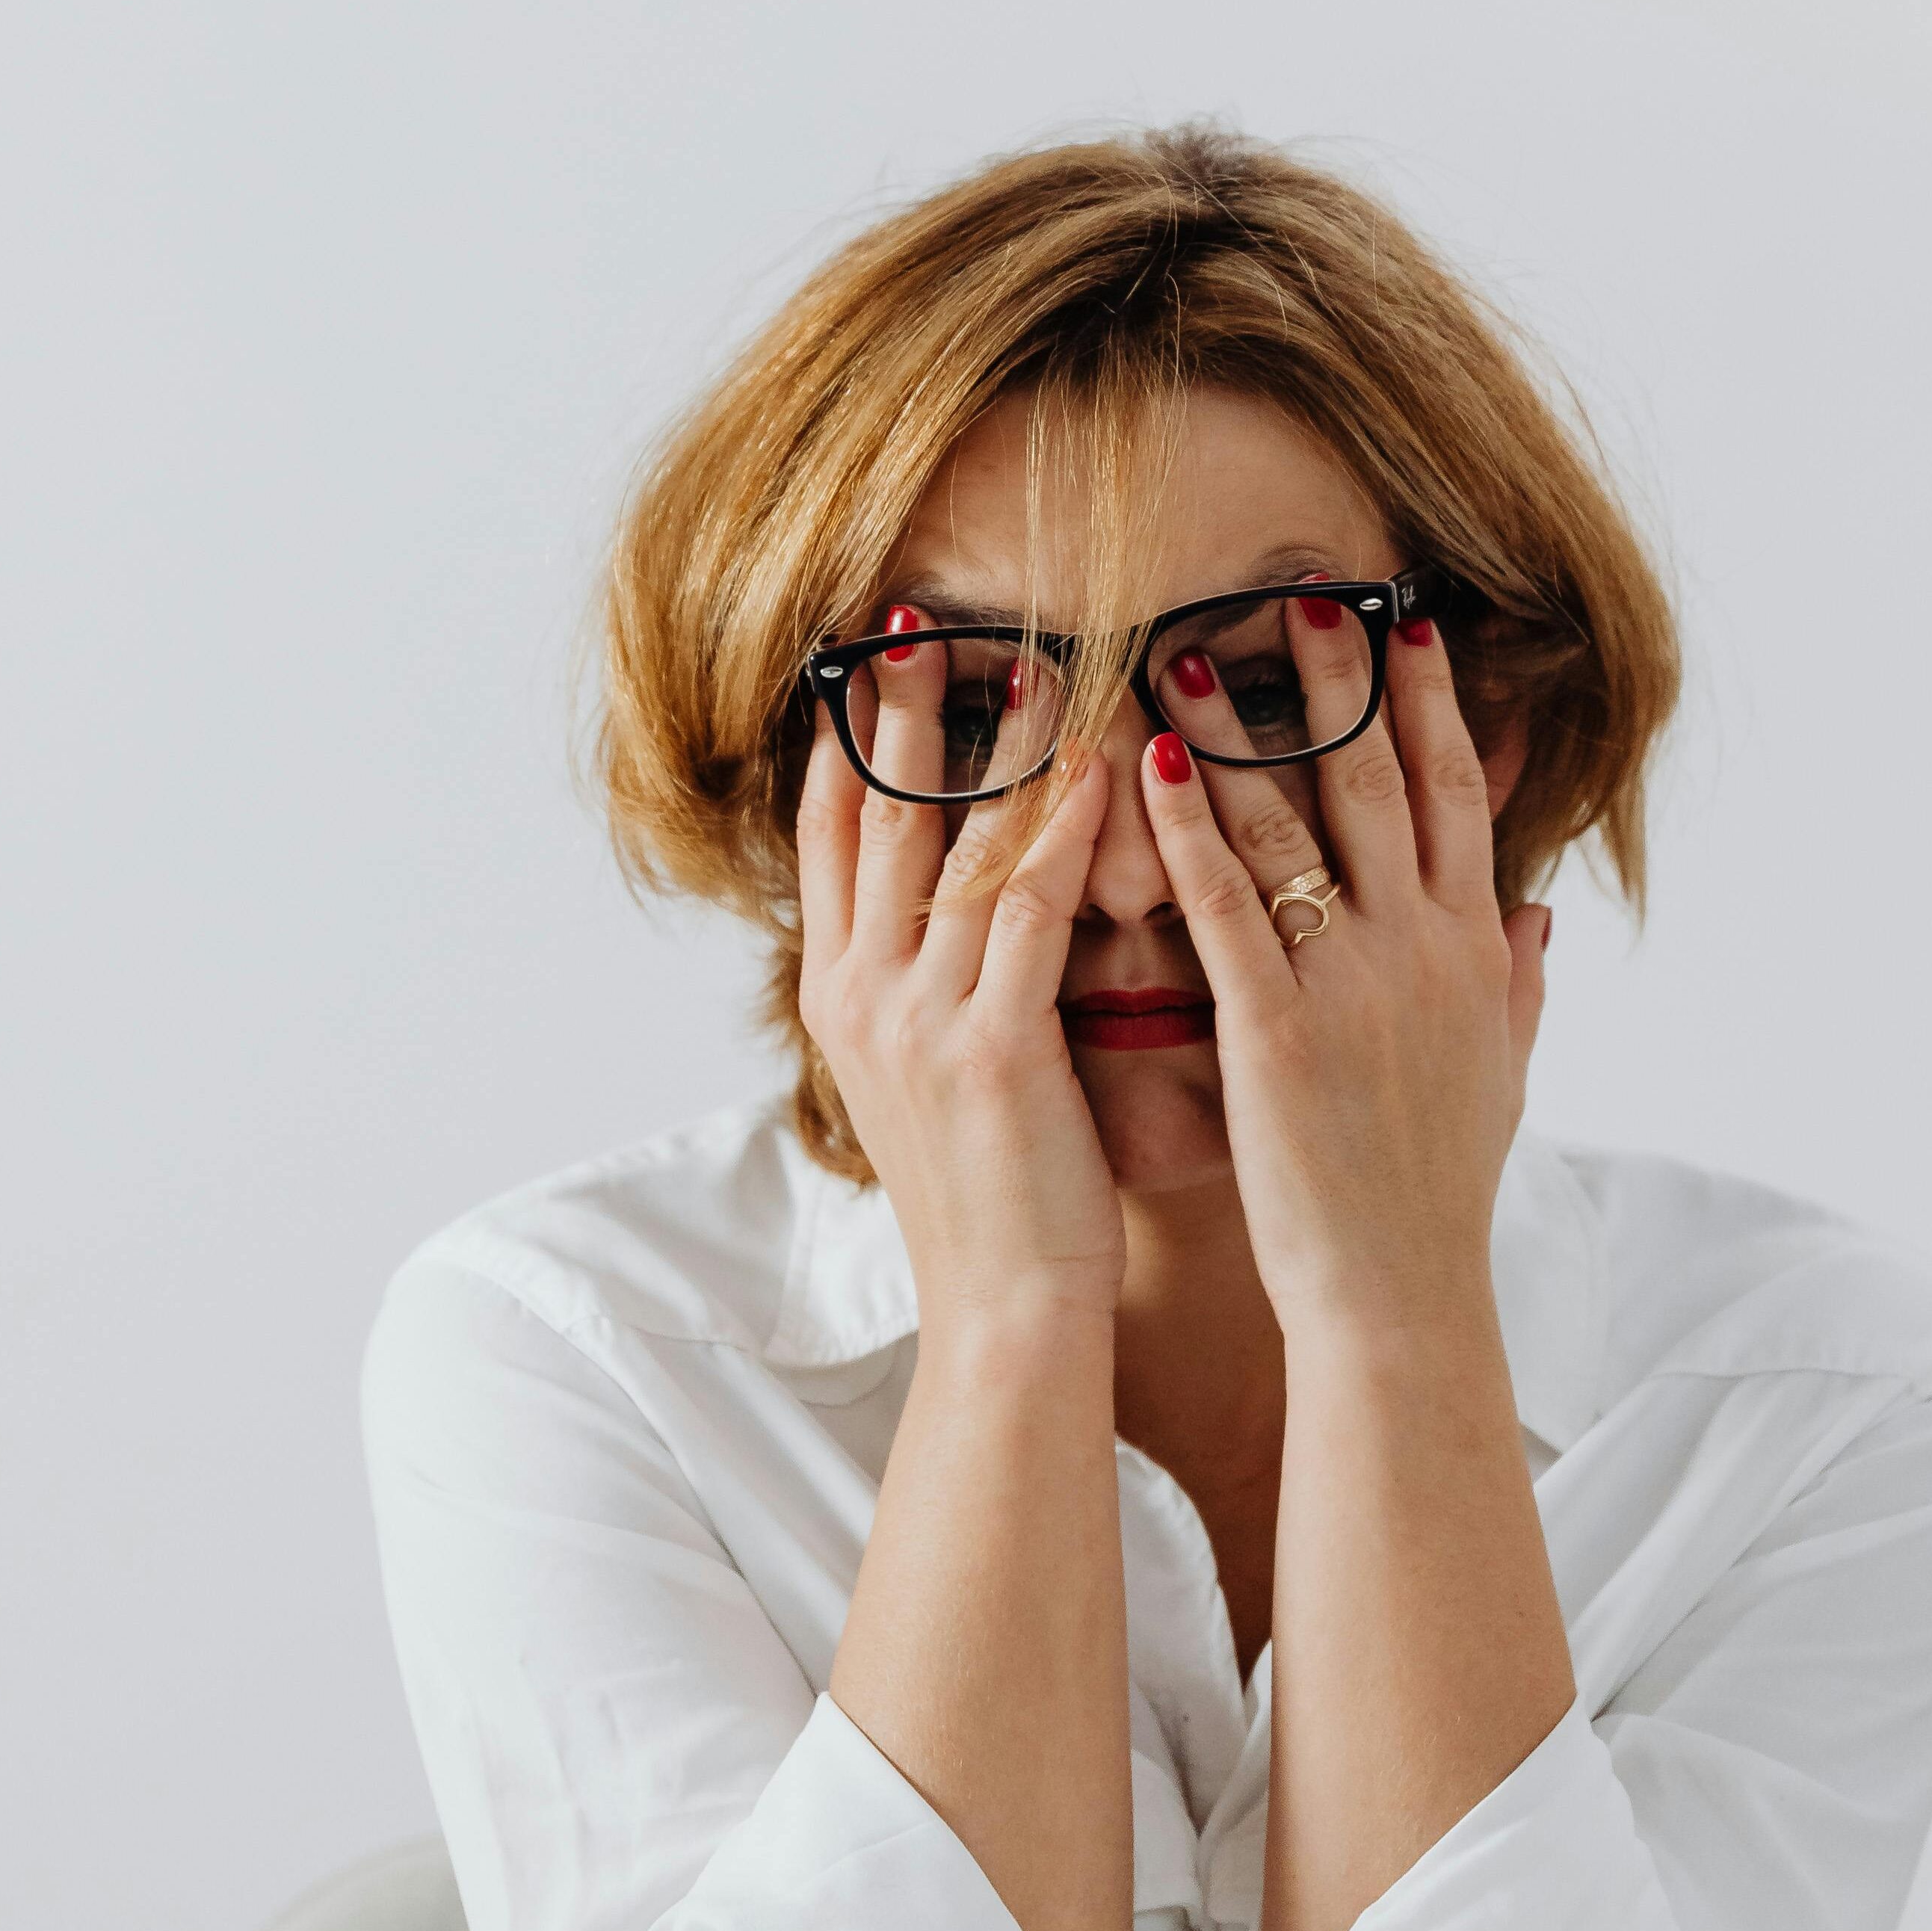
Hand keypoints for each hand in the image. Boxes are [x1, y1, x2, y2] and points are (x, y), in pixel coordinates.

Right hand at [795, 625, 1122, 1337]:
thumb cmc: (995, 1200)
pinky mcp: (990, 1050)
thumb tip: (957, 901)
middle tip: (919, 615)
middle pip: (873, 815)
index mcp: (840, 1000)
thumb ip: (933, 983)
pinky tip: (1104, 763)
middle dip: (895, 709)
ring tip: (1038, 654)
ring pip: (953, 845)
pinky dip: (1065, 828)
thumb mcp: (931, 1080)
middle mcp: (860, 997)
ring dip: (998, 742)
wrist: (1004, 1314)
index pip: (827, 836)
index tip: (863, 657)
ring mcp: (916, 1021)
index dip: (844, 740)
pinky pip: (1028, 910)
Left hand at [1136, 608, 1544, 1342]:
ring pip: (1296, 826)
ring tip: (1190, 647)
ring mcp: (1350, 987)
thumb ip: (1517, 981)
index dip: (1433, 703)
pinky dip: (1189, 828)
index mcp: (1471, 951)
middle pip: (1385, 782)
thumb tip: (1538, 906)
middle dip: (1345, 680)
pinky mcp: (1277, 1033)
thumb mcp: (1502, 1074)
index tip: (1407, 622)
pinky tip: (1150, 763)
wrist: (1401, 1295)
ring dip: (1240, 727)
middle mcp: (1421, 950)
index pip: (1457, 796)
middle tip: (1306, 589)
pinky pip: (1225, 907)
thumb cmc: (1436, 1194)